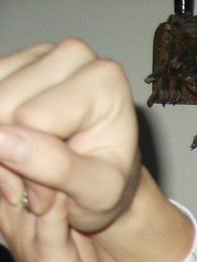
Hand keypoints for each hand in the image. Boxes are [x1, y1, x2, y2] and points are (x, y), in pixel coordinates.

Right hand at [0, 39, 138, 230]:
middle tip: (44, 185)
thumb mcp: (97, 191)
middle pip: (4, 105)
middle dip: (15, 155)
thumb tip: (0, 139)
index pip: (33, 117)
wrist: (102, 184)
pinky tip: (19, 149)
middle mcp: (74, 56)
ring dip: (1, 147)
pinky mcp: (12, 65)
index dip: (36, 162)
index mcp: (105, 80)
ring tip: (35, 169)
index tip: (61, 189)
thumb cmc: (108, 188)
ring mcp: (39, 55)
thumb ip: (56, 166)